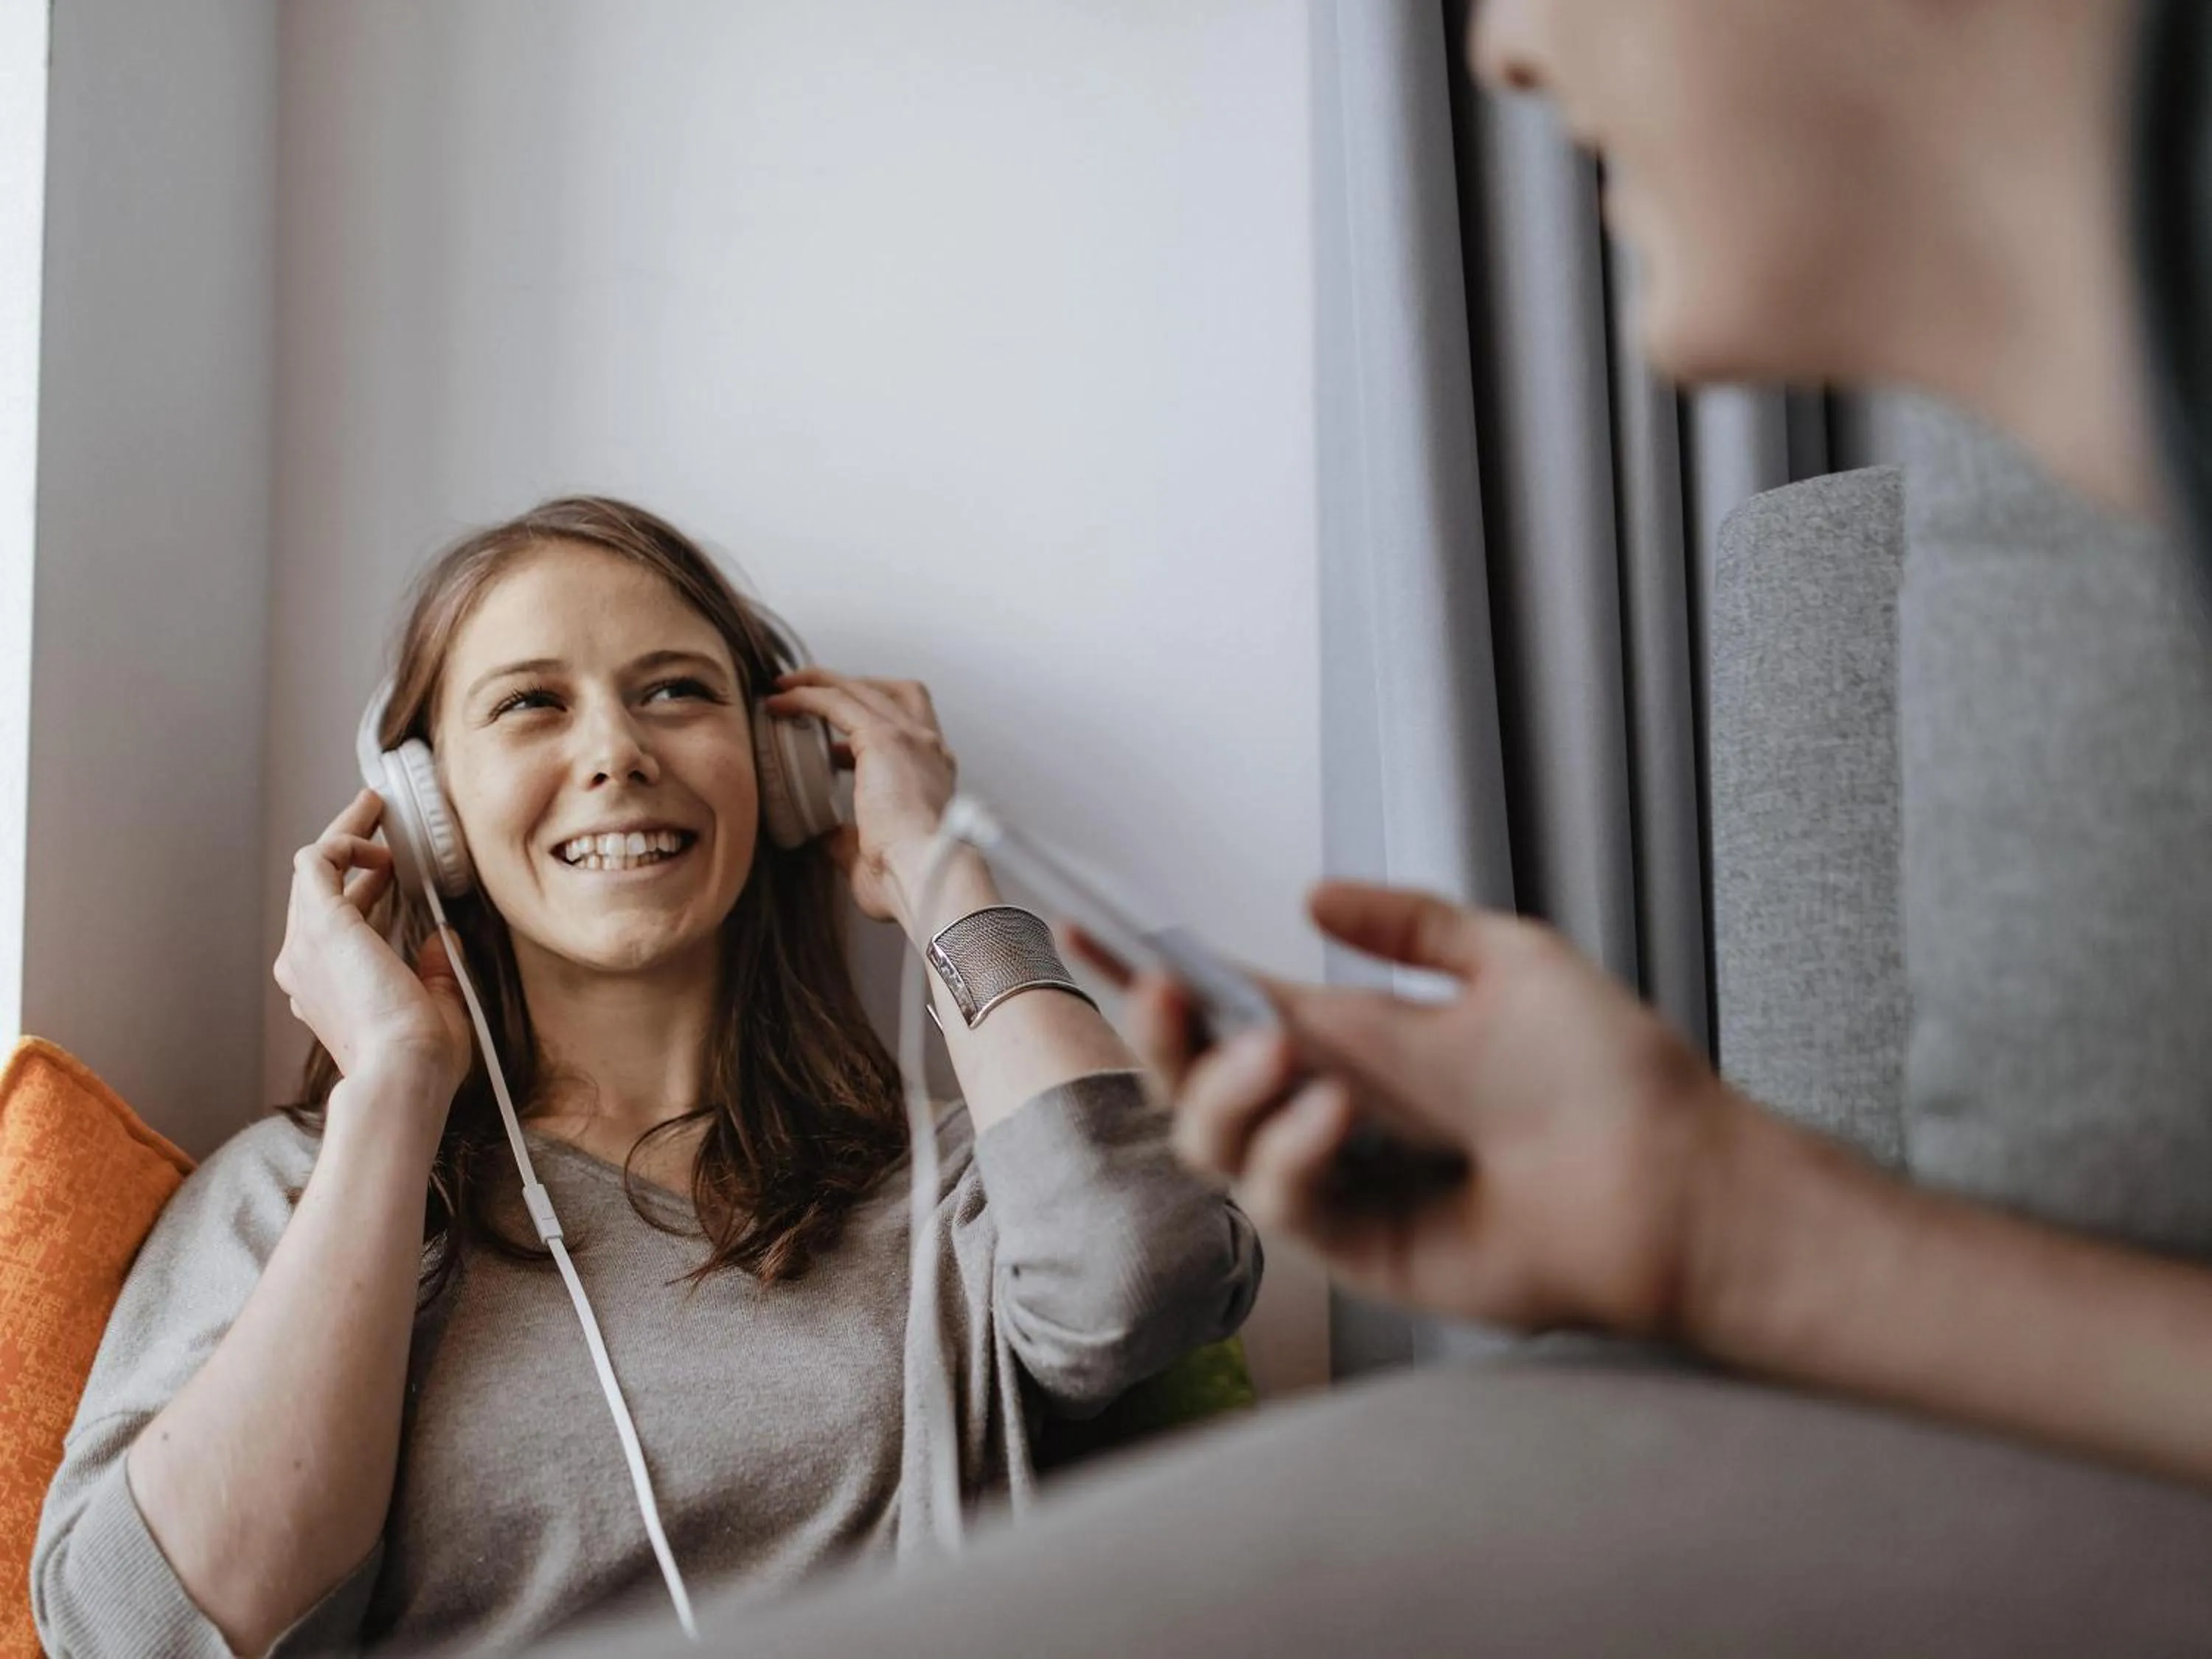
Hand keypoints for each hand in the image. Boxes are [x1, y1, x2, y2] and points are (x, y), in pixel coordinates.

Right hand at [272, 790, 472, 1108]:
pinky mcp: (319, 923)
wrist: (402, 1073)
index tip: (387, 866)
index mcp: (326, 989)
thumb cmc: (420, 1060)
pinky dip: (344, 837)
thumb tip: (443, 939)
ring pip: (313, 869)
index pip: (334, 924)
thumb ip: (434, 971)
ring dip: (344, 833)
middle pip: (318, 890)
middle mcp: (304, 966)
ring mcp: (304, 945)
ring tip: (373, 806)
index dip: (359, 888)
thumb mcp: (435, 1007)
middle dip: (347, 849)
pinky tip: (376, 830)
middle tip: (374, 817)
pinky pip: (319, 861)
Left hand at [759, 668, 959, 930]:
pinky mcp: (882, 738)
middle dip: (850, 686)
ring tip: (786, 686)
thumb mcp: (872, 856)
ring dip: (821, 682)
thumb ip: (850, 840)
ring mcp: (910, 738)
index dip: (869, 727)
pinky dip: (807, 695)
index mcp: (934, 775)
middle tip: (811, 692)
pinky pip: (837, 701)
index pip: (907, 729)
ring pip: (861, 688)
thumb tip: (826, 835)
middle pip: (892, 692)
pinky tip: (782, 700)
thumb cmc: (907, 878)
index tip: (832, 743)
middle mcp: (929, 748)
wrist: (926, 875)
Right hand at [1077, 880, 1750, 1339]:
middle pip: (1192, 1078)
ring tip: (1283, 1052)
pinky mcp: (1361, 1249)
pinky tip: (1337, 1113)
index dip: (1154, 970)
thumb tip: (1311, 893)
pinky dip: (1291, 1150)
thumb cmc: (1607, 1072)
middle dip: (1158, 1030)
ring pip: (1213, 1144)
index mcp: (1352, 1037)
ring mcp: (1338, 1182)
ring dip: (1224, 1089)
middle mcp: (1327, 1108)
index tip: (1087, 924)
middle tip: (1167, 985)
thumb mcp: (1509, 957)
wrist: (1673, 1173)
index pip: (1225, 1002)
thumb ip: (1410, 921)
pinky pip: (1281, 1203)